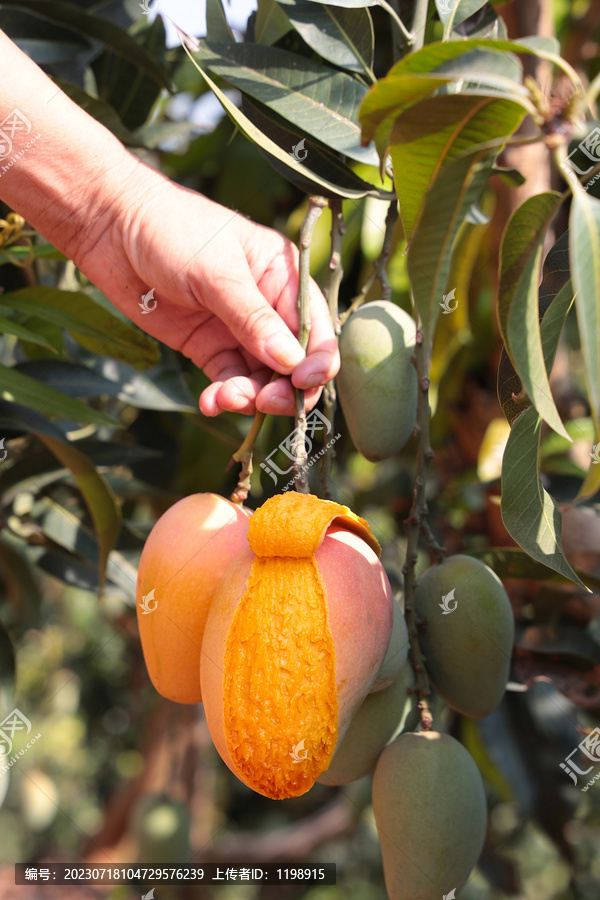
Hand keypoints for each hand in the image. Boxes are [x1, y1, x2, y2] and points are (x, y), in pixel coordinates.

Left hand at [73, 167, 339, 416]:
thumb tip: (291, 363)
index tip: (300, 382)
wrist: (111, 227)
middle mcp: (268, 307)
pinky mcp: (208, 347)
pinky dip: (223, 397)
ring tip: (223, 399)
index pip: (318, 330)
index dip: (317, 362)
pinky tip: (209, 402)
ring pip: (262, 379)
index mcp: (285, 278)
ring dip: (249, 397)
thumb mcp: (218, 273)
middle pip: (295, 363)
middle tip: (263, 401)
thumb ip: (254, 319)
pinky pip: (229, 380)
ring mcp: (238, 330)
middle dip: (284, 389)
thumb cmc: (172, 230)